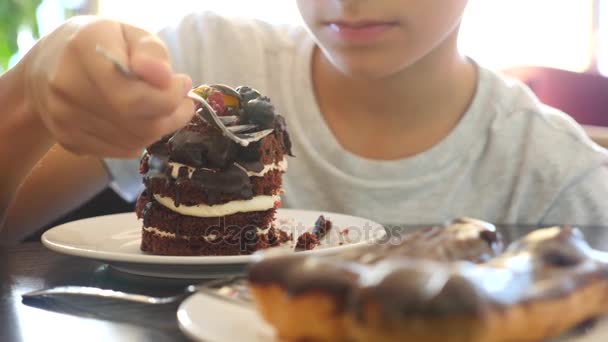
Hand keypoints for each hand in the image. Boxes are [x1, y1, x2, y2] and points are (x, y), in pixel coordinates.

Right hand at [22, 16, 193, 157]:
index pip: (135, 96)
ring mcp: (64, 118)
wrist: (47, 68)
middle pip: (138, 124)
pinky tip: (139, 120)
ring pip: (133, 142)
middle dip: (172, 117)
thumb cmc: (102, 46)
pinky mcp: (69, 141)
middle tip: (184, 103)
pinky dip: (139, 140)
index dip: (170, 97)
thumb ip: (151, 52)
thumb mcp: (130, 34)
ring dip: (158, 129)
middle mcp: (67, 87)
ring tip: (163, 109)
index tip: (183, 84)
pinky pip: (120, 152)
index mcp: (83, 51)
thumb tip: (165, 78)